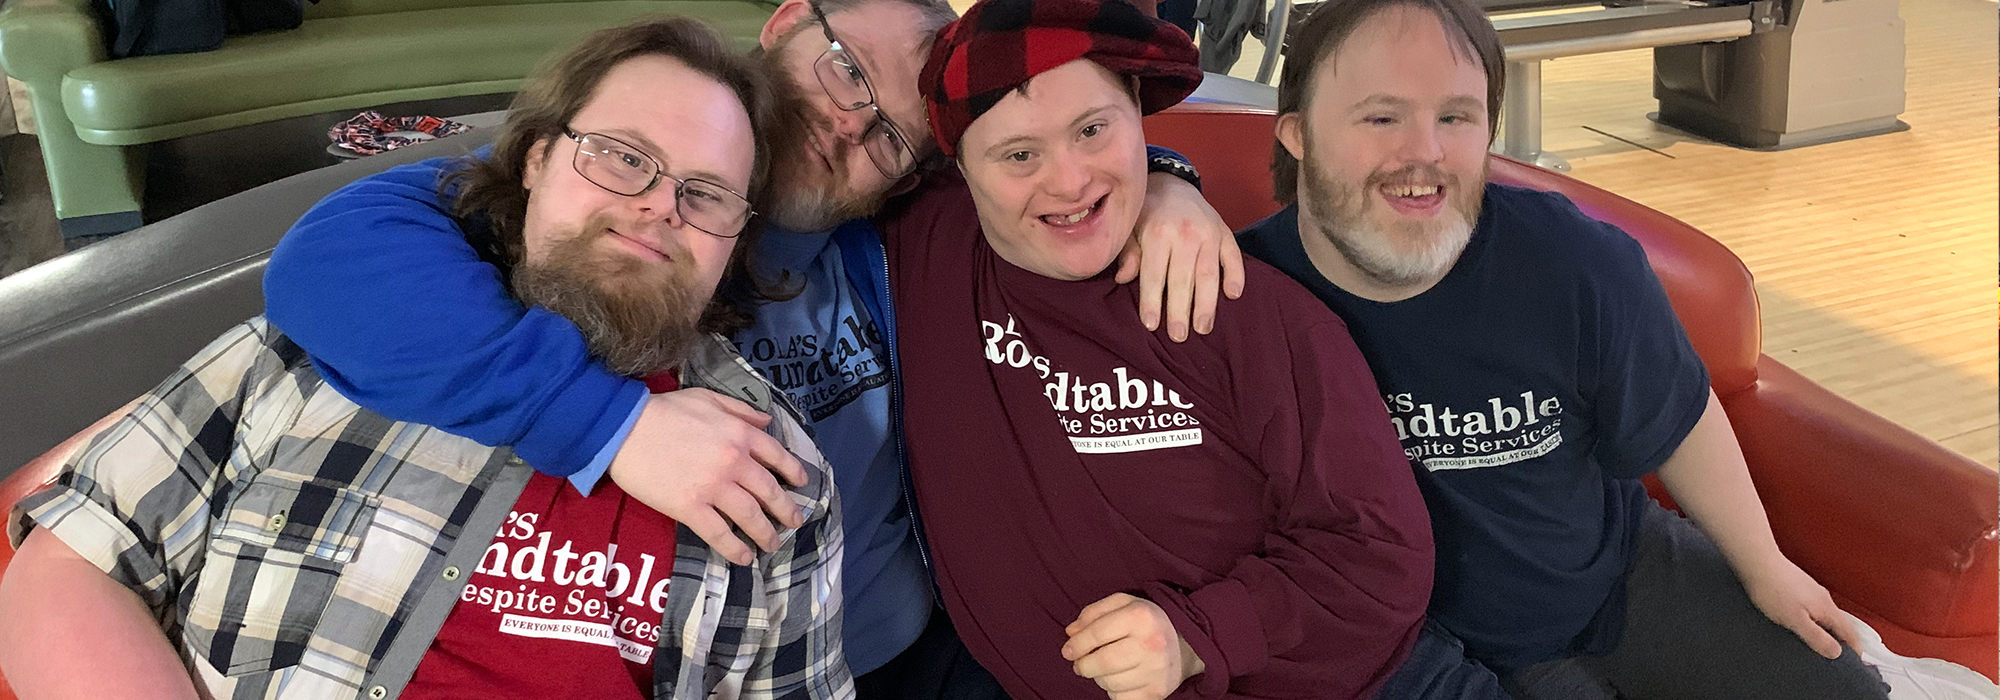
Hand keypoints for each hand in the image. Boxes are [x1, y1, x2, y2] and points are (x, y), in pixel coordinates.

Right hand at [607, 389, 807, 565]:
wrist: (624, 428)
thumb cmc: (664, 410)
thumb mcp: (708, 397)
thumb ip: (741, 410)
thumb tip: (767, 421)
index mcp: (740, 433)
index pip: (777, 456)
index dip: (793, 472)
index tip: (801, 484)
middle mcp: (734, 461)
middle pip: (769, 491)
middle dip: (786, 510)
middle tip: (795, 522)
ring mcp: (714, 487)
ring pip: (750, 516)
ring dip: (766, 534)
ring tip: (772, 544)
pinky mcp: (691, 508)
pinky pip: (720, 534)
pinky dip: (735, 548)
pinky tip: (744, 558)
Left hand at [1062, 593, 1204, 699]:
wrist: (1186, 645)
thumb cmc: (1147, 622)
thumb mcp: (1124, 604)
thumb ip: (1094, 612)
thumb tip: (1071, 632)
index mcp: (1141, 617)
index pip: (1097, 633)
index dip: (1076, 644)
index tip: (1067, 651)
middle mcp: (1151, 644)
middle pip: (1102, 662)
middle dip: (1083, 665)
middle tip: (1080, 664)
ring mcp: (1156, 671)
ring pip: (1108, 682)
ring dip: (1099, 677)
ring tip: (1105, 669)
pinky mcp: (1156, 692)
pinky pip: (1120, 698)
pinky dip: (1113, 691)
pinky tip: (1121, 679)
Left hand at [1116, 172, 1244, 341]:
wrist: (1173, 183)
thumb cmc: (1147, 213)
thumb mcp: (1129, 227)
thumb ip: (1128, 253)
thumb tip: (1122, 280)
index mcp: (1158, 232)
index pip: (1155, 273)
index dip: (1152, 301)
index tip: (1151, 325)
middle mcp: (1185, 233)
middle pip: (1183, 278)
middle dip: (1180, 310)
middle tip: (1179, 336)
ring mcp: (1209, 233)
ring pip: (1209, 273)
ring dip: (1207, 303)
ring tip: (1203, 328)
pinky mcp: (1225, 232)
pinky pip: (1234, 256)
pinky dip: (1236, 275)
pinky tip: (1233, 295)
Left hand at [1739, 554, 1861, 658]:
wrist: (1758, 561)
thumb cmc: (1773, 590)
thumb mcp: (1795, 620)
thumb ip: (1816, 637)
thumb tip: (1836, 652)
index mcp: (1827, 608)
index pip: (1849, 631)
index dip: (1855, 647)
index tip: (1857, 659)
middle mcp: (1823, 598)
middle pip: (1840, 622)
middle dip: (1843, 638)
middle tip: (1841, 654)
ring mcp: (1811, 590)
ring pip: (1826, 614)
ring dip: (1828, 628)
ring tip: (1824, 641)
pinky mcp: (1798, 586)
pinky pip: (1813, 606)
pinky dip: (1815, 618)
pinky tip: (1805, 621)